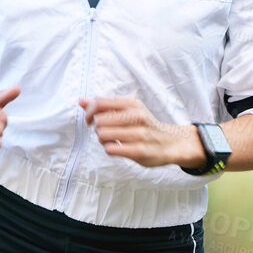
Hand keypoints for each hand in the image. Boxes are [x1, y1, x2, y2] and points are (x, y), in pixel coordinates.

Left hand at [79, 95, 201, 168]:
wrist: (172, 143)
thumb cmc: (146, 126)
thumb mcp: (130, 110)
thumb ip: (105, 106)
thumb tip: (81, 101)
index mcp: (132, 104)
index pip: (100, 103)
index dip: (89, 113)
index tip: (89, 121)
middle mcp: (137, 116)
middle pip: (99, 120)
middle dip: (97, 128)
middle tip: (105, 132)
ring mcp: (139, 134)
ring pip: (103, 135)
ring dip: (103, 140)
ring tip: (112, 141)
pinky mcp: (139, 151)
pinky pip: (111, 149)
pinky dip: (110, 149)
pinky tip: (118, 148)